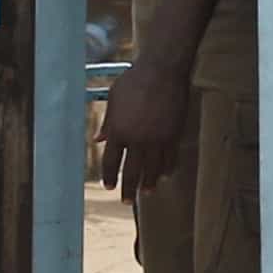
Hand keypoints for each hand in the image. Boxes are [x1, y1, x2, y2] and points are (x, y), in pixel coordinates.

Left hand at [94, 58, 189, 199]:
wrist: (162, 70)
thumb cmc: (134, 81)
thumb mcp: (114, 99)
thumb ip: (107, 123)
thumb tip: (99, 140)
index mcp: (118, 131)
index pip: (111, 162)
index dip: (109, 177)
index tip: (109, 187)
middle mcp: (137, 139)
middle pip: (131, 173)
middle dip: (128, 189)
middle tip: (126, 201)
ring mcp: (157, 139)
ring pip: (152, 170)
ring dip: (149, 183)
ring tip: (147, 191)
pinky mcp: (173, 135)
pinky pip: (170, 159)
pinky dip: (167, 169)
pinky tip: (165, 175)